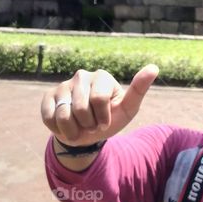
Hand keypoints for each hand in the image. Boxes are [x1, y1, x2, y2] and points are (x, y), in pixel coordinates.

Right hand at [41, 64, 158, 145]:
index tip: (105, 120)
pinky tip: (65, 126)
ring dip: (73, 130)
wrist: (87, 134)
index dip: (102, 118)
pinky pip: (50, 117)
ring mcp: (63, 85)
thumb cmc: (110, 118)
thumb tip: (154, 67)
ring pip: (64, 115)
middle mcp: (81, 76)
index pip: (99, 100)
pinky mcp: (48, 97)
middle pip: (81, 109)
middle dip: (88, 125)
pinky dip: (59, 129)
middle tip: (91, 124)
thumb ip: (138, 89)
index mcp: (102, 76)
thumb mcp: (127, 108)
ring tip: (79, 127)